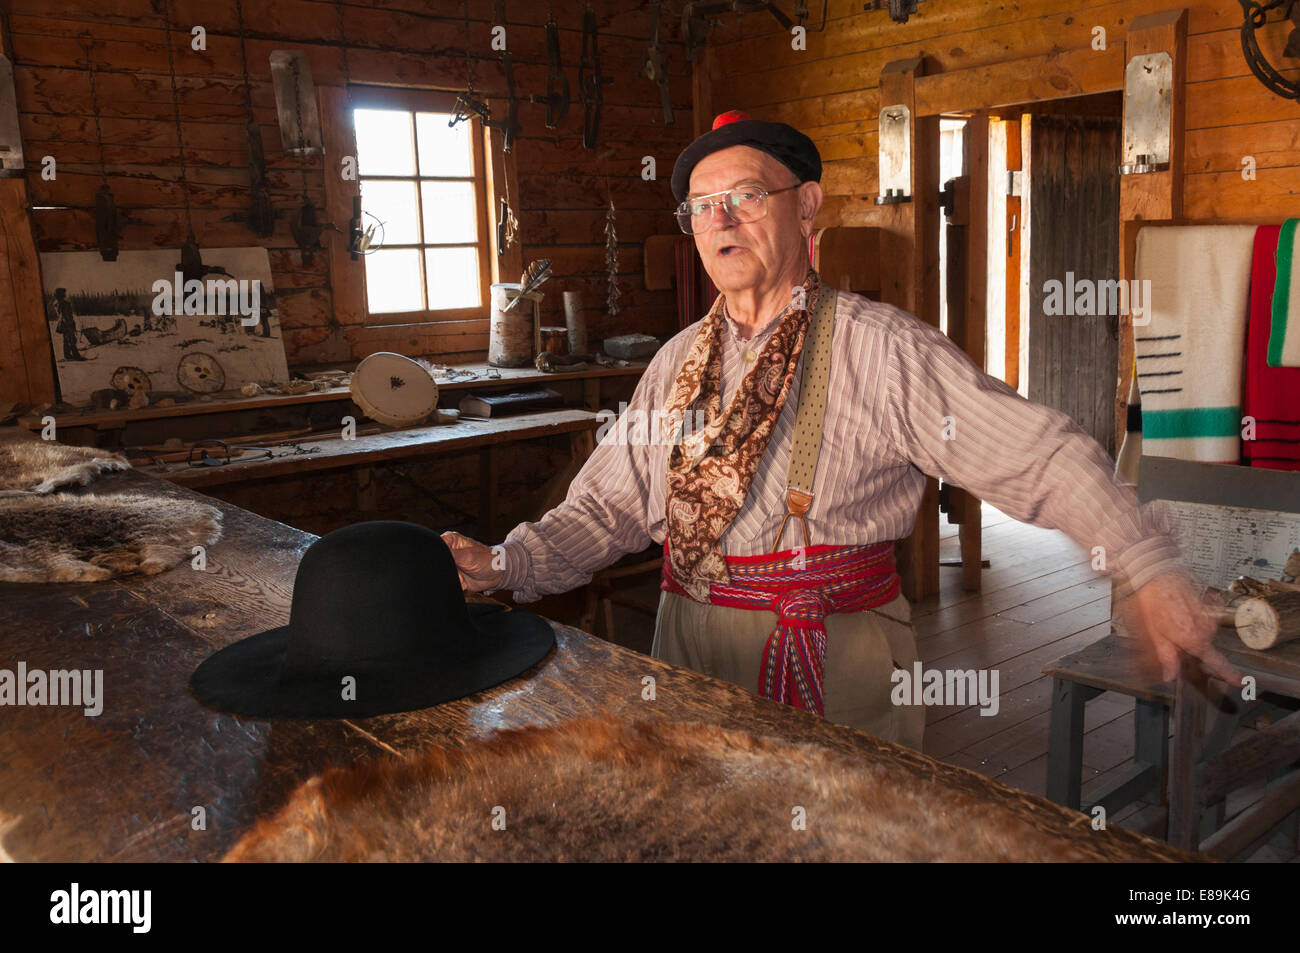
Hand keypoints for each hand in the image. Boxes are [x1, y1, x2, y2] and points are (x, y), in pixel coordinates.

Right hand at [441, 532, 504, 592]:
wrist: (497, 575)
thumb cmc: (487, 559)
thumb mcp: (468, 556)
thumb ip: (451, 554)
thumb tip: (436, 552)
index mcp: (450, 540)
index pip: (434, 545)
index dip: (437, 556)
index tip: (448, 563)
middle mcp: (448, 551)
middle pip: (436, 561)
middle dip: (445, 570)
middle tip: (458, 573)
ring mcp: (450, 564)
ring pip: (441, 573)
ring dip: (452, 578)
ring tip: (462, 578)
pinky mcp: (453, 575)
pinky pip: (447, 581)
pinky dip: (455, 585)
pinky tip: (464, 583)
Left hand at [1117, 572, 1242, 685]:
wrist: (1156, 572)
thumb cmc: (1152, 601)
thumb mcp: (1153, 633)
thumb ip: (1166, 655)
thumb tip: (1171, 675)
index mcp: (1195, 639)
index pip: (1217, 661)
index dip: (1229, 673)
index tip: (1240, 681)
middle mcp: (1208, 627)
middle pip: (1205, 644)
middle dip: (1191, 643)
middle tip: (1171, 631)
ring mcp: (1211, 612)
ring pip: (1204, 629)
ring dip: (1192, 627)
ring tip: (1171, 614)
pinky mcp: (1211, 600)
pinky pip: (1206, 614)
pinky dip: (1195, 614)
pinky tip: (1179, 606)